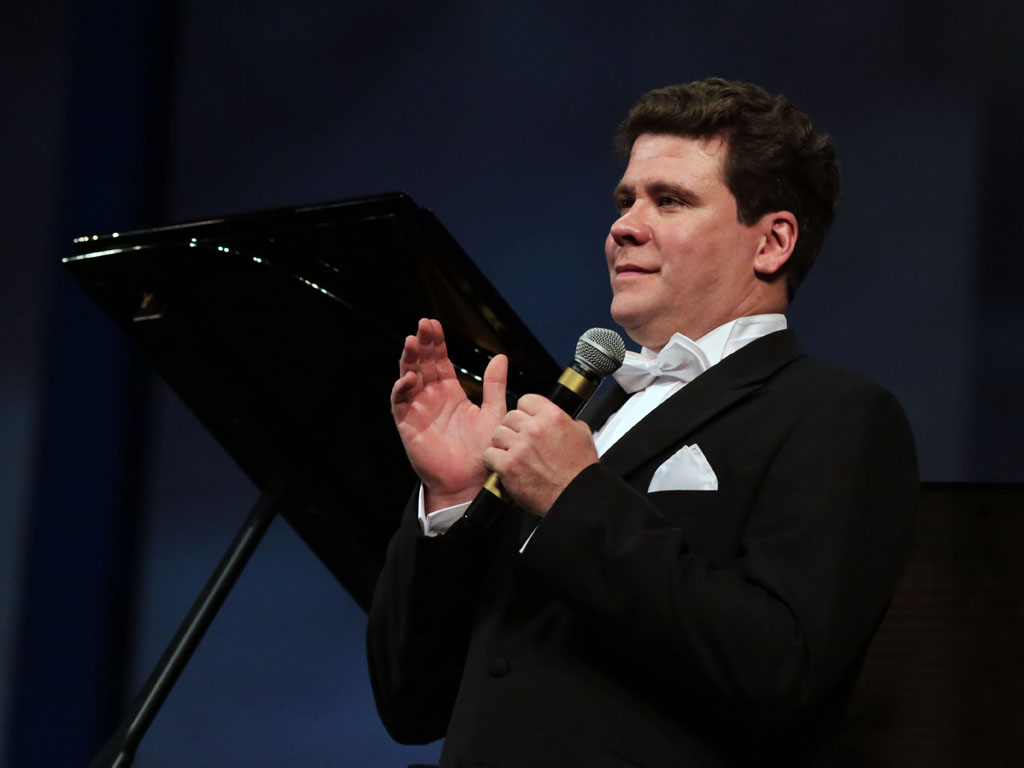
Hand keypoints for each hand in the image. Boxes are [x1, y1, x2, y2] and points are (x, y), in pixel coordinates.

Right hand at [391, 318, 507, 512]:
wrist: (471, 481)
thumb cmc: (482, 450)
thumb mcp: (493, 413)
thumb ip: (495, 386)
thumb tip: (500, 357)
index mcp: (450, 392)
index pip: (439, 361)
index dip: (436, 342)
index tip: (434, 324)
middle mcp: (431, 398)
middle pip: (422, 364)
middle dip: (422, 344)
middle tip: (423, 324)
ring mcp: (418, 410)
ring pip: (408, 378)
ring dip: (408, 360)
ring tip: (412, 342)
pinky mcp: (408, 425)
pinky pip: (400, 403)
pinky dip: (402, 389)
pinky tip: (410, 377)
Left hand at [483, 394, 598, 515]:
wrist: (575, 496)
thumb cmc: (579, 471)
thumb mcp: (583, 435)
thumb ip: (567, 421)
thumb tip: (560, 418)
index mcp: (552, 417)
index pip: (525, 401)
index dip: (525, 412)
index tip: (527, 420)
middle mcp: (535, 429)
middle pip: (510, 416)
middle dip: (514, 428)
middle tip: (520, 440)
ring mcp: (520, 447)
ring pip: (497, 433)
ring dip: (502, 443)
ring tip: (511, 453)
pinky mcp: (509, 466)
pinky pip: (489, 454)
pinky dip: (493, 460)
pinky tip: (502, 465)